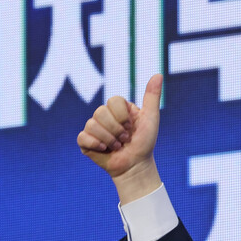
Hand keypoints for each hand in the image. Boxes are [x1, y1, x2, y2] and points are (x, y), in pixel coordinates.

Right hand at [77, 74, 164, 202]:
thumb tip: (158, 74)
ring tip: (117, 146)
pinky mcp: (85, 141)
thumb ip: (152, 97)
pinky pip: (82, 137)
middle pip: (100, 112)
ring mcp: (93, 128)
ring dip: (109, 139)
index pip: (113, 100)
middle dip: (116, 130)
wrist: (136, 166)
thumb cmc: (144, 143)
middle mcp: (104, 115)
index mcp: (118, 108)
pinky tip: (104, 150)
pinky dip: (95, 144)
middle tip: (125, 139)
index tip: (131, 126)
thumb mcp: (151, 119)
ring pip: (92, 124)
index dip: (122, 116)